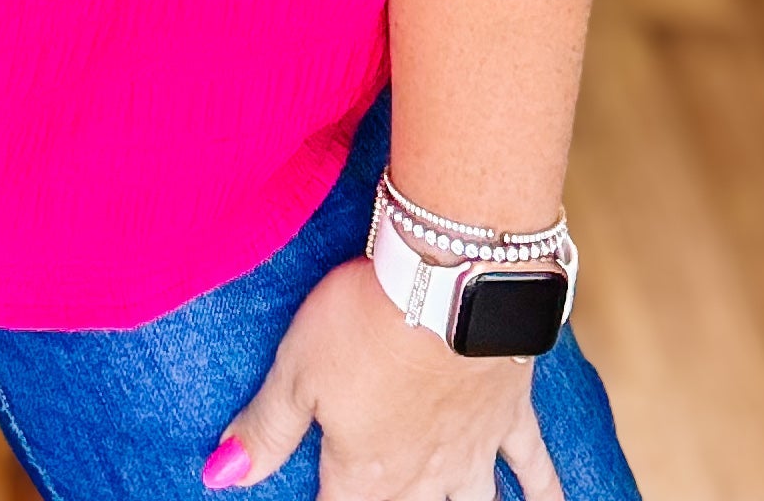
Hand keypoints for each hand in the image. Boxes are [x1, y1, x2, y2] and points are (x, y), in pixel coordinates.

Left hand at [206, 255, 560, 499]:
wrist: (450, 284)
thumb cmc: (364, 322)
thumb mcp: (296, 370)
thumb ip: (265, 428)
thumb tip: (218, 477)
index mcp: (364, 474)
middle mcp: (422, 476)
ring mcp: (470, 450)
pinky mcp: (507, 415)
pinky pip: (534, 468)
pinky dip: (546, 495)